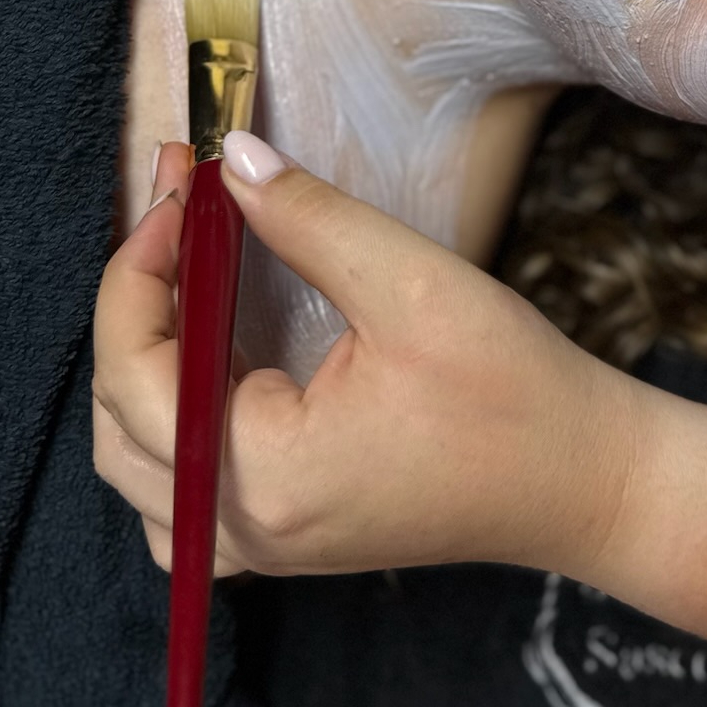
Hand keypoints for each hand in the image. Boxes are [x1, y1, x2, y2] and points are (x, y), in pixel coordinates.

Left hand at [91, 136, 647, 578]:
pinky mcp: (289, 537)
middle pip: (122, 415)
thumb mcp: (412, 286)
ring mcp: (264, 546)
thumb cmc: (513, 393)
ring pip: (140, 461)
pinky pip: (181, 497)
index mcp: (261, 473)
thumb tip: (230, 161)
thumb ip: (309, 221)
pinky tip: (211, 368)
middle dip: (138, 301)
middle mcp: (243, 526)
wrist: (584, 481)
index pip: (136, 369)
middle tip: (180, 208)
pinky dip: (171, 429)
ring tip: (186, 275)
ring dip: (143, 366)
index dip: (141, 265)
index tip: (176, 182)